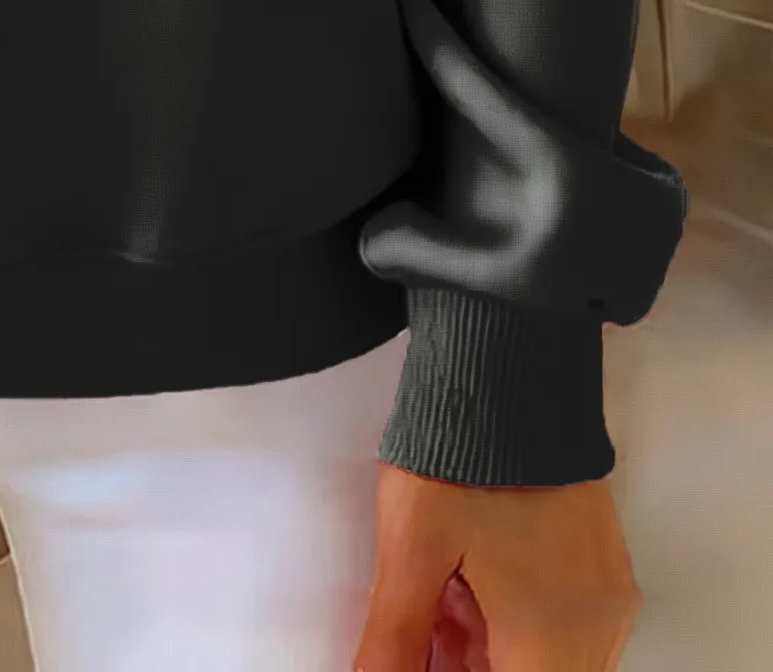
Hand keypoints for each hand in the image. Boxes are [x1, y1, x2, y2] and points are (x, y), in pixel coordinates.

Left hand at [355, 464, 639, 671]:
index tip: (425, 653)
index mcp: (554, 640)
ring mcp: (608, 598)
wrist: (513, 362)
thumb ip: (394, 638)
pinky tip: (471, 585)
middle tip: (430, 624)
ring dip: (495, 649)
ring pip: (551, 659)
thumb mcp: (410, 550)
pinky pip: (568, 627)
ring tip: (443, 601)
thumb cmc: (460, 453)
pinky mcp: (606, 565)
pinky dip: (518, 624)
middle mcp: (598, 631)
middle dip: (475, 664)